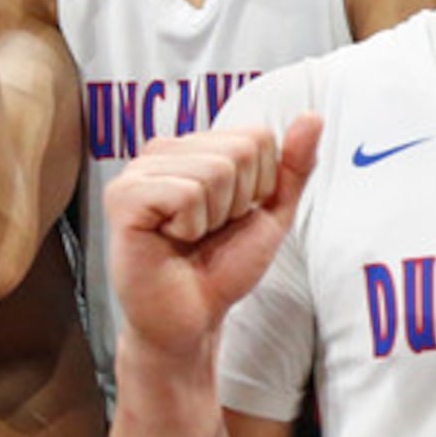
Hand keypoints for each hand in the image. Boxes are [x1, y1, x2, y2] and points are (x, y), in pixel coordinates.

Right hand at [102, 115, 321, 363]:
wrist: (191, 319)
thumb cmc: (222, 266)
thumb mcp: (270, 213)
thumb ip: (292, 167)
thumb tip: (312, 117)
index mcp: (194, 147)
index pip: (258, 137)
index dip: (260, 186)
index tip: (232, 217)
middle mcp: (162, 150)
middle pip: (239, 151)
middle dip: (238, 202)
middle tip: (208, 231)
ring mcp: (138, 171)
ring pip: (215, 170)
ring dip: (214, 217)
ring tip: (188, 237)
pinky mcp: (123, 197)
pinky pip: (187, 193)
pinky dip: (191, 226)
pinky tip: (169, 240)